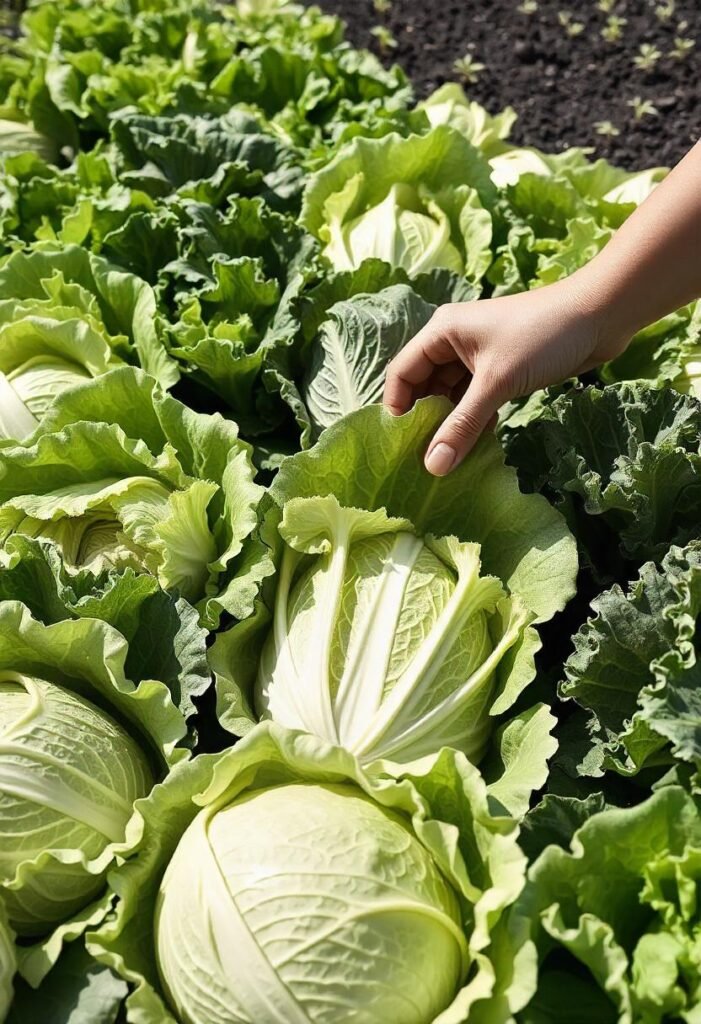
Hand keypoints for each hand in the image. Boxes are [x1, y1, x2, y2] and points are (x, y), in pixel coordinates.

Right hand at [383, 272, 631, 475]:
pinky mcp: (501, 369)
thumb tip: (433, 467)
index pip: (401, 374)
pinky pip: (475, 400)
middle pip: (424, 388)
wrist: (601, 315)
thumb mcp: (497, 383)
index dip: (397, 410)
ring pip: (451, 397)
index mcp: (441, 332)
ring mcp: (478, 356)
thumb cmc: (542, 336)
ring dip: (451, 426)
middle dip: (425, 422)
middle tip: (424, 461)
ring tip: (447, 461)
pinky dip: (473, 422)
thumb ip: (462, 426)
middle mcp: (454, 342)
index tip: (400, 447)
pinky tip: (474, 448)